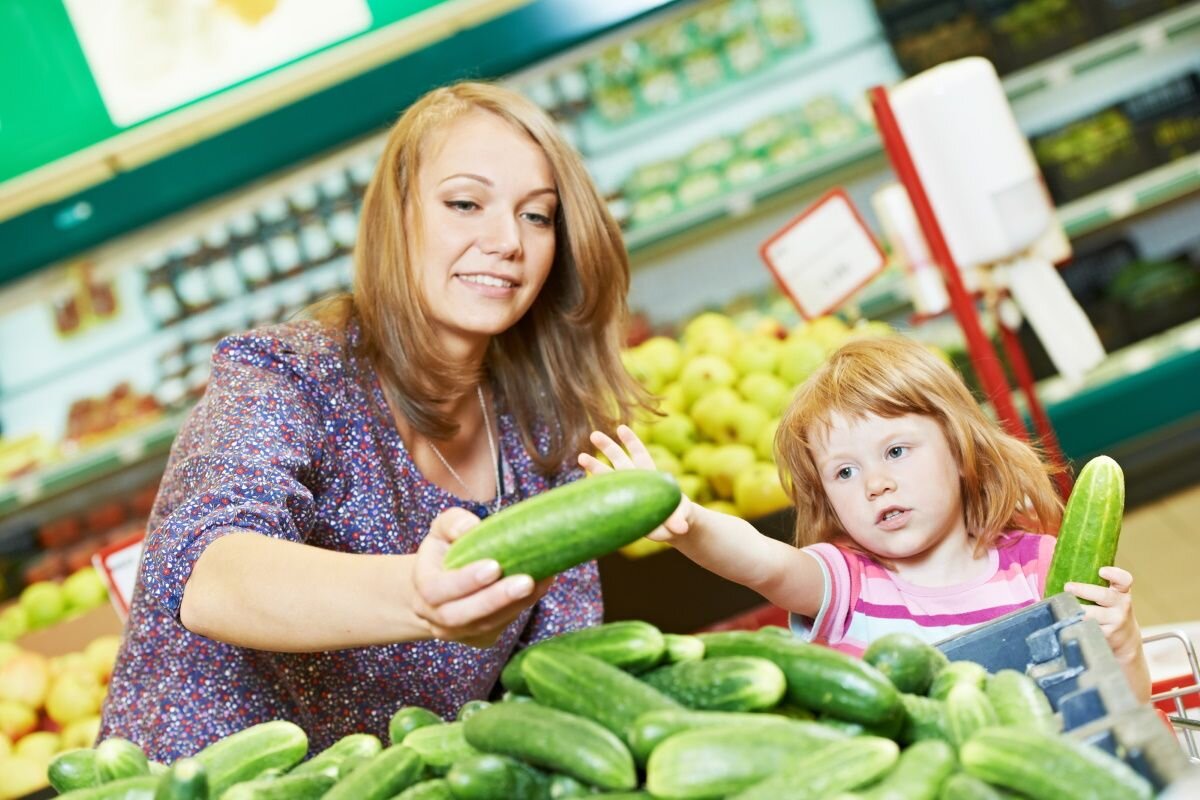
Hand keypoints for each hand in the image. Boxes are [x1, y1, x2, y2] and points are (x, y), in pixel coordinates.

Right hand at [411, 508, 552, 647]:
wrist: (439, 589)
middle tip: (526, 581)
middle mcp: (435, 616)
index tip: (494, 566)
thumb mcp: (441, 531)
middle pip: (461, 615)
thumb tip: (470, 526)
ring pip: (485, 625)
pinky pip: (501, 627)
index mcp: (422, 587)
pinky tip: (541, 587)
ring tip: (540, 582)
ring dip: (515, 605)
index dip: (465, 581)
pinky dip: (522, 607)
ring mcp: (457, 632)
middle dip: (495, 600)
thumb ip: (452, 523)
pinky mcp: (479, 638)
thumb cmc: (443, 552)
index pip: (436, 590)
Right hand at [577, 424, 692, 541]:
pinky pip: (604, 495)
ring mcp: (625, 493)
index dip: (631, 442)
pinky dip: (593, 490)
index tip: (621, 428)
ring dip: (595, 466)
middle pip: (620, 460)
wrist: (671, 526)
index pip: (640, 456)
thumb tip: (681, 528)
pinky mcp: (619, 506)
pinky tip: (580, 487)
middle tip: (594, 435)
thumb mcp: (684, 516)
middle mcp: (635, 481)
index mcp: (651, 478)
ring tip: (580, 456)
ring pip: (608, 477)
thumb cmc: (679, 516)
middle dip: (608, 448)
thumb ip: (680, 519)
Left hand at [1066, 567, 1142, 663]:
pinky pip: (1088, 628)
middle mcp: (1122, 606)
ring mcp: (1115, 622)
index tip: (1101, 570)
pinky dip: (1075, 624)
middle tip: (1068, 586)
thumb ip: (1099, 584)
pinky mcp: (1107, 636)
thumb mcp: (1112, 596)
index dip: (1114, 574)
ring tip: (1062, 605)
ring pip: (1093, 615)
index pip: (1124, 580)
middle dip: (1084, 591)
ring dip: (1076, 610)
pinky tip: (1066, 620)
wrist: (1126, 639)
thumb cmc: (1111, 610)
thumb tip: (1065, 566)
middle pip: (1104, 596)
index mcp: (1122, 592)